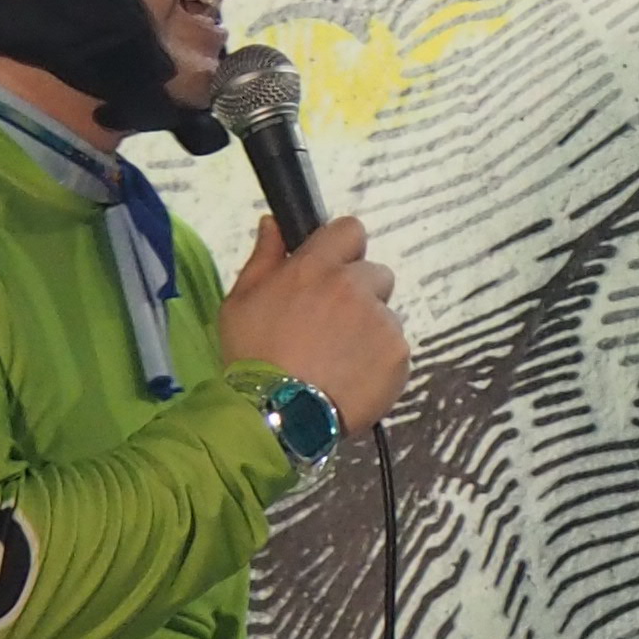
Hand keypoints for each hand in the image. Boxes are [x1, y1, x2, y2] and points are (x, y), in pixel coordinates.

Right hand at [219, 214, 410, 430]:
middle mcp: (355, 286)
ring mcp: (381, 320)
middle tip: (330, 328)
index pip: (350, 230)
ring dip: (368, 329)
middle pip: (374, 274)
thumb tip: (273, 223)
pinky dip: (378, 360)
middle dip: (358, 294)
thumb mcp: (239, 304)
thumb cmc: (251, 358)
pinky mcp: (398, 352)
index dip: (343, 249)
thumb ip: (264, 258)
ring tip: (336, 360)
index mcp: (316, 268)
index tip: (331, 271)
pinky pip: (394, 347)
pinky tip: (351, 378)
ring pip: (384, 313)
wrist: (274, 416)